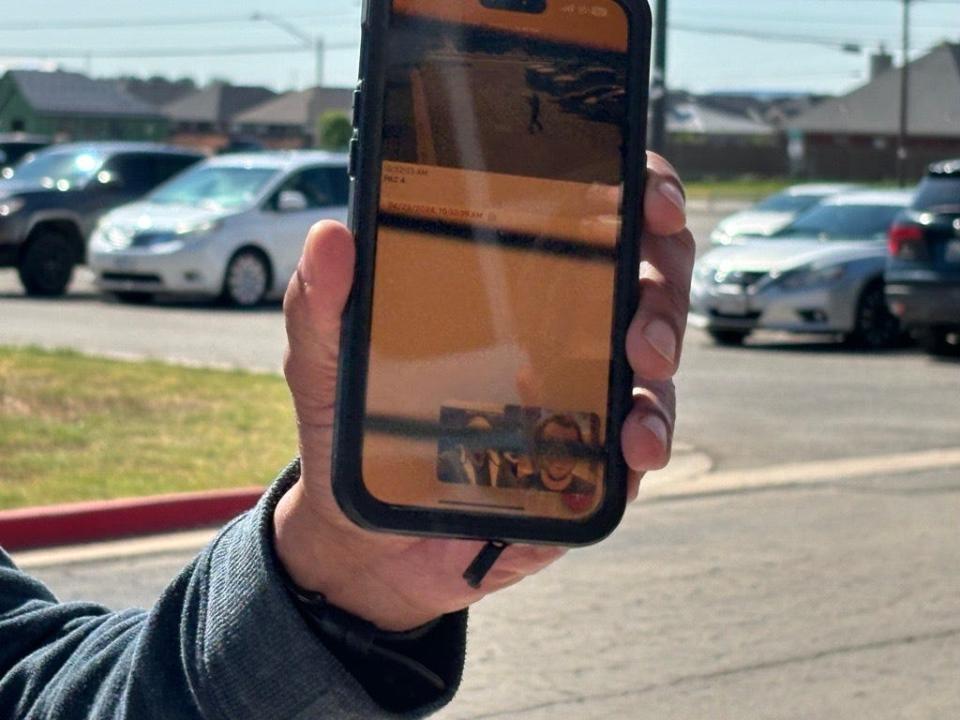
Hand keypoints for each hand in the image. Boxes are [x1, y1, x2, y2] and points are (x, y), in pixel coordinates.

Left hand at [273, 152, 692, 630]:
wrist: (364, 539)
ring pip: (653, 354)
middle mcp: (555, 326)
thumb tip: (331, 235)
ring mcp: (580, 391)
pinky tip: (635, 447)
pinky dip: (648, 433)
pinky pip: (636, 435)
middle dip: (663, 279)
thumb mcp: (324, 361)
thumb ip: (322, 302)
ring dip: (663, 349)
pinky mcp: (587, 456)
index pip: (589, 214)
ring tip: (645, 365)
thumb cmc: (350, 433)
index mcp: (505, 283)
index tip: (652, 200)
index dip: (637, 191)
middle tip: (640, 305)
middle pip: (644, 274)